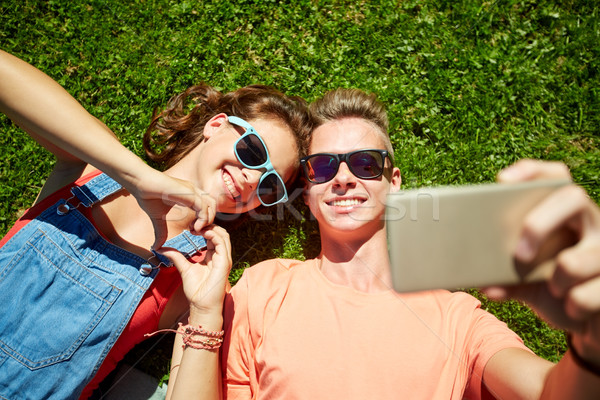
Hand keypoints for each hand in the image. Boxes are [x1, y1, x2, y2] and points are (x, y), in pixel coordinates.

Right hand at [129, 171, 216, 248]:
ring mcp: (192, 190)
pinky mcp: (188, 192)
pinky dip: (202, 219)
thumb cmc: (147, 196)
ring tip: (196, 230)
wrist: (139, 183)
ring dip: (207, 220)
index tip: (192, 231)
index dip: (203, 220)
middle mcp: (193, 191)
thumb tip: (155, 247)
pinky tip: (193, 228)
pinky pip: (203, 206)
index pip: (206, 207)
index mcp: (189, 195)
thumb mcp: (157, 219)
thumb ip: (161, 232)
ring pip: (211, 205)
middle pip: (212, 205)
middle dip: (208, 221)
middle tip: (196, 232)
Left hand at [158, 225, 231, 318]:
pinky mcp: (225, 263)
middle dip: (209, 225)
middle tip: (194, 224)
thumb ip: (176, 257)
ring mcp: (224, 259)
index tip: (190, 227)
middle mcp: (221, 256)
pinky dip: (214, 235)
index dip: (204, 229)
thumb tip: (162, 249)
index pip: (213, 237)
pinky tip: (203, 232)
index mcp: (213, 256)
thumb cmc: (196, 290)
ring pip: (224, 236)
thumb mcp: (184, 268)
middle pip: (221, 233)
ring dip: (212, 228)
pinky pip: (222, 244)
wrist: (201, 305)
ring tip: (198, 227)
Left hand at [484, 159, 599, 363]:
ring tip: (556, 289)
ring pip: (575, 260)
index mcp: (567, 213)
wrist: (589, 320)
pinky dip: (573, 306)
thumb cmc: (556, 290)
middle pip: (572, 197)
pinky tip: (574, 308)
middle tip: (519, 254)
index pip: (556, 176)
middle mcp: (593, 222)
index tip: (503, 180)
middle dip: (539, 224)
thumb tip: (486, 285)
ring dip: (556, 282)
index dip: (532, 171)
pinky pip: (586, 294)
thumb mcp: (528, 282)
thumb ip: (508, 280)